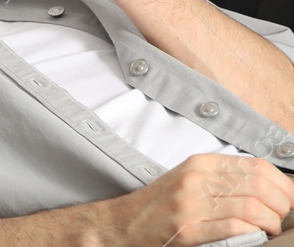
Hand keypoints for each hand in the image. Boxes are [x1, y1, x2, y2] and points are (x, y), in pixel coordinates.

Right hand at [92, 153, 293, 246]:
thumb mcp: (190, 180)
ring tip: (269, 230)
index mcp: (200, 163)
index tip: (292, 200)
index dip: (284, 184)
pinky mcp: (188, 228)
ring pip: (252, 207)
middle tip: (282, 219)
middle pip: (259, 186)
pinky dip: (253, 233)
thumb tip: (271, 188)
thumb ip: (224, 179)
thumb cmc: (162, 205)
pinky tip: (255, 237)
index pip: (256, 166)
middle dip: (282, 206)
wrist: (123, 223)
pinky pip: (234, 227)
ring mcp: (190, 203)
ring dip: (271, 223)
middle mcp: (195, 178)